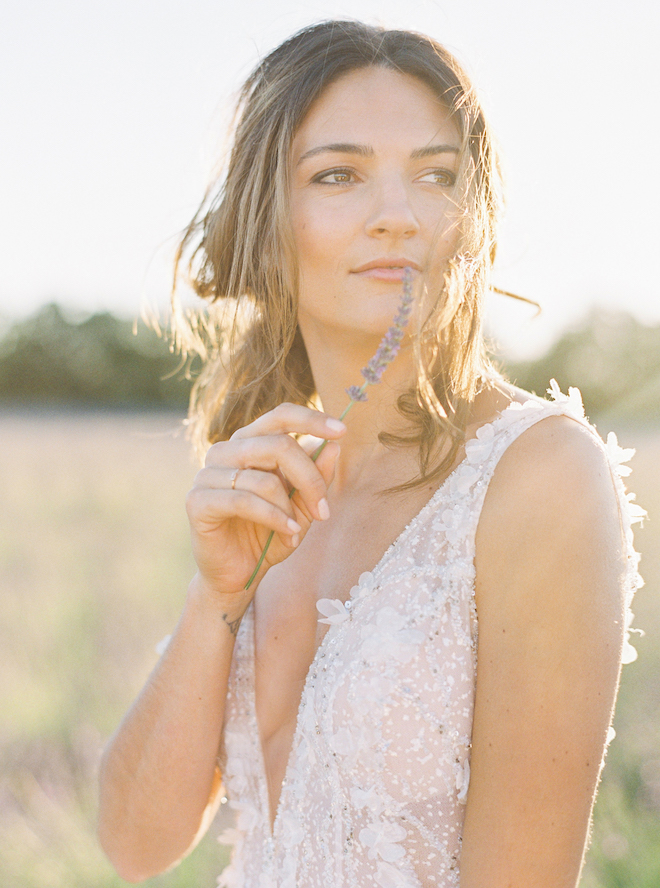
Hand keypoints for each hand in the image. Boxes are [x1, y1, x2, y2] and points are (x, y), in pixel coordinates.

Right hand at [185, 403, 345, 598]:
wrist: (238, 575)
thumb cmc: (269, 535)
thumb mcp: (302, 506)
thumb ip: (316, 476)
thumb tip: (333, 446)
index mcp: (249, 443)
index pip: (280, 416)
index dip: (312, 419)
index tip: (343, 432)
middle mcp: (225, 451)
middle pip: (279, 445)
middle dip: (310, 479)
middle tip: (324, 510)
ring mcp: (207, 474)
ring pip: (264, 478)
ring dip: (290, 509)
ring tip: (298, 531)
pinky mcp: (197, 500)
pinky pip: (244, 501)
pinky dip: (274, 518)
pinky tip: (289, 535)